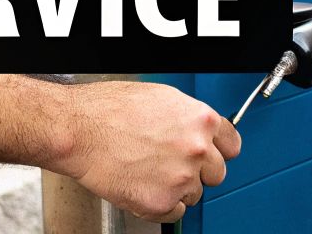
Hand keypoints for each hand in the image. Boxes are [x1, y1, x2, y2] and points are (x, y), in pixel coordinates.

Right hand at [55, 81, 241, 221]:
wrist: (79, 131)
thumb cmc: (108, 110)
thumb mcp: (160, 98)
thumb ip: (186, 118)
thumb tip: (195, 131)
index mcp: (201, 120)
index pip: (232, 144)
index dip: (218, 150)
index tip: (211, 154)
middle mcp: (197, 149)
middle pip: (217, 173)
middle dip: (198, 171)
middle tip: (171, 164)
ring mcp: (181, 178)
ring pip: (194, 194)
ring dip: (177, 188)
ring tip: (148, 171)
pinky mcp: (161, 202)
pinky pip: (174, 213)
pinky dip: (161, 205)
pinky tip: (143, 185)